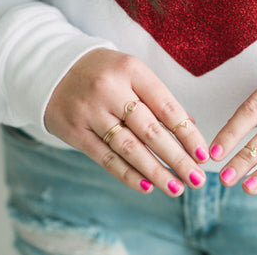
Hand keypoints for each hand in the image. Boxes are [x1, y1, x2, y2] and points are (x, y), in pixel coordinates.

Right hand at [45, 48, 208, 195]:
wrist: (52, 68)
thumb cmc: (105, 73)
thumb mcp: (133, 74)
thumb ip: (159, 99)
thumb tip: (190, 126)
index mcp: (132, 71)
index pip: (167, 108)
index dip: (188, 134)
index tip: (204, 155)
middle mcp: (110, 89)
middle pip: (151, 131)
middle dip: (177, 159)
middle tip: (197, 179)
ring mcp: (90, 111)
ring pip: (129, 148)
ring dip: (155, 172)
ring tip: (176, 188)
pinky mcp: (74, 130)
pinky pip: (105, 157)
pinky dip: (127, 174)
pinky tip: (146, 186)